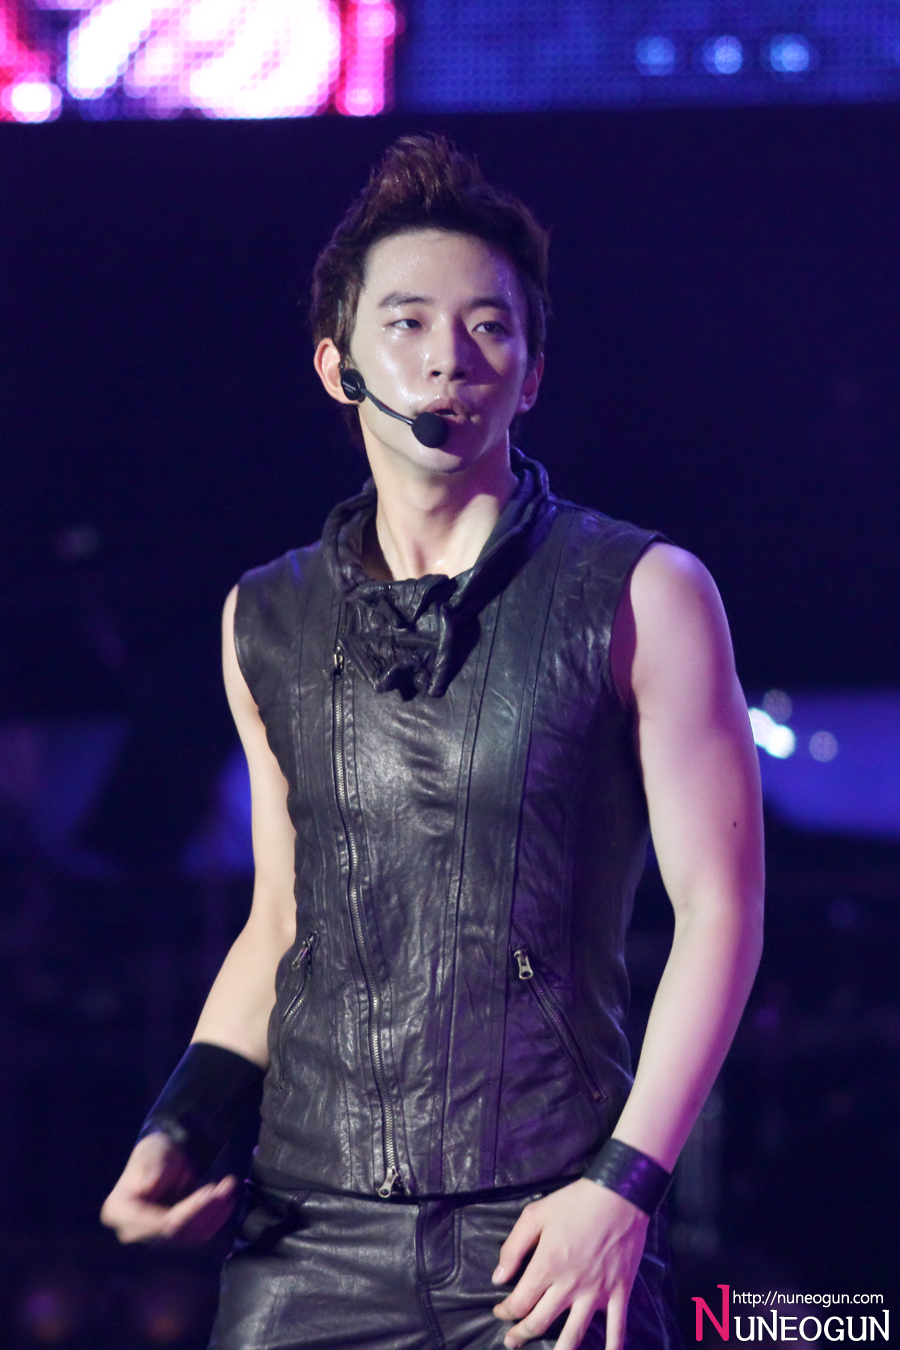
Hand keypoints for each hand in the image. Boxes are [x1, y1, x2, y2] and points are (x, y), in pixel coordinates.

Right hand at [100, 1131, 237, 1245]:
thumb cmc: (154, 1151)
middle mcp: (133, 1231)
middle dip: (205, 1210)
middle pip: (176, 1233)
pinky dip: (214, 1220)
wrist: (162, 1156)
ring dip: (214, 1214)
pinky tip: (228, 1202)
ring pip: (189, 1236)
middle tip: (228, 1186)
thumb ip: (151, 1168)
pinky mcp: (170, 1237)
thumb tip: (148, 1185)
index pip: (158, 1222)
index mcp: (120, 1211)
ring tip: (230, 1188)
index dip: (187, 1210)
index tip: (210, 1192)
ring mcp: (152, 1237)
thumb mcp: (151, 1151)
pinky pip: (196, 1236)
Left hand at [491, 1178, 649, 1349]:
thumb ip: (513, 1247)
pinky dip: (613, 1349)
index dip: (506, 1312)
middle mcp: (569, 1286)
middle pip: (539, 1322)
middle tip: (511, 1341)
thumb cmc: (574, 1202)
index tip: (500, 1312)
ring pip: (574, 1335)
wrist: (618, 1195)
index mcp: (547, 1265)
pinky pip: (617, 1329)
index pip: (519, 1302)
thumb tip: (498, 1277)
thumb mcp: (535, 1214)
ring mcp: (596, 1293)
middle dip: (521, 1334)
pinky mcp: (619, 1292)